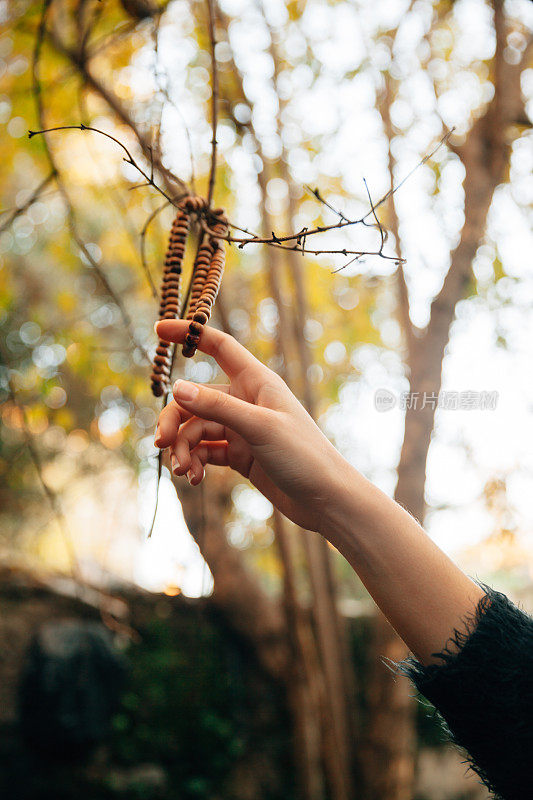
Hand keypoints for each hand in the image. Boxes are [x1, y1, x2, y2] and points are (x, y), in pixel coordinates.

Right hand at [154, 320, 349, 533]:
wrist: (326, 500)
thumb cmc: (303, 456)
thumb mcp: (259, 428)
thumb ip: (218, 407)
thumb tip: (177, 388)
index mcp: (257, 382)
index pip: (219, 347)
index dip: (189, 333)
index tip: (158, 329)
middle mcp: (247, 401)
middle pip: (195, 399)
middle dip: (175, 420)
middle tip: (161, 444)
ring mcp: (242, 429)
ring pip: (197, 429)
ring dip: (184, 449)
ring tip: (184, 472)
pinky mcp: (241, 455)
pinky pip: (206, 451)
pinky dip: (195, 463)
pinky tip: (194, 479)